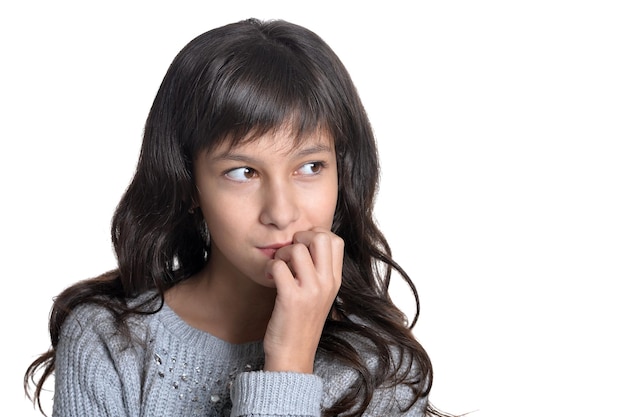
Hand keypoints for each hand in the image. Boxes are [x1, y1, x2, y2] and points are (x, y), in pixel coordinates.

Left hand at [262, 227, 343, 372]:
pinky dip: (270, 268)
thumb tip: (307, 242)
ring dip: (282, 254)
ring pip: (296, 249)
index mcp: (335, 280)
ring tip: (279, 268)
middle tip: (290, 253)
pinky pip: (278, 266)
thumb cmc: (302, 323)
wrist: (293, 357)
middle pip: (320, 237)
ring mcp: (311, 291)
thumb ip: (319, 271)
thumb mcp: (320, 295)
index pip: (335, 240)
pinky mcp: (291, 299)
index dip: (316, 234)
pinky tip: (270, 279)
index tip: (303, 247)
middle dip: (300, 237)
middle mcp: (327, 283)